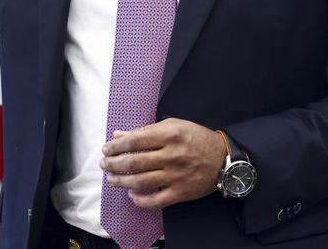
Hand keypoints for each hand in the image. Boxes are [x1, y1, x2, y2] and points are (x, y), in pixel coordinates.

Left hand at [100, 118, 226, 208]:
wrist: (223, 159)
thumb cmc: (196, 138)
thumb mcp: (173, 126)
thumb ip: (146, 130)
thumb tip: (119, 135)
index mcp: (169, 134)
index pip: (134, 140)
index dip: (116, 146)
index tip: (106, 149)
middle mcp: (172, 155)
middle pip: (134, 162)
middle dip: (113, 164)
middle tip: (104, 164)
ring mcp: (176, 175)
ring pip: (141, 181)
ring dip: (121, 182)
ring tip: (111, 179)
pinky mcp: (181, 192)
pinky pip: (155, 201)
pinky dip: (140, 200)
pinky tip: (132, 194)